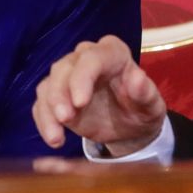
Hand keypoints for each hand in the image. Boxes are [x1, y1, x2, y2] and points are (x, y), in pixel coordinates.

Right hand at [32, 35, 167, 154]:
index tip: (80, 102)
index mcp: (112, 53)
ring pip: (48, 84)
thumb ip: (146, 92)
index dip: (82, 77)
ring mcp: (68, 76)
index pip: (92, 57)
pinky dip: (43, 121)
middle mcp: (86, 58)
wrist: (129, 126)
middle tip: (65, 119)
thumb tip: (138, 77)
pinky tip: (53, 139)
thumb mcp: (151, 105)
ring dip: (49, 110)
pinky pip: (41, 104)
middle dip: (60, 94)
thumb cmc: (141, 109)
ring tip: (56, 138)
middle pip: (64, 68)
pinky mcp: (56, 96)